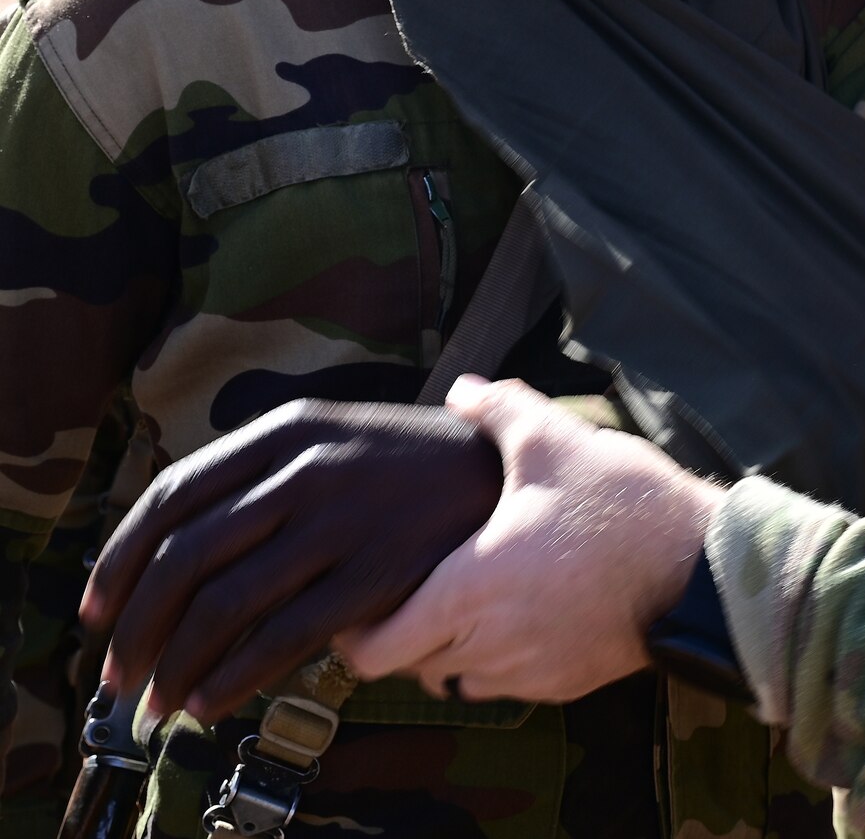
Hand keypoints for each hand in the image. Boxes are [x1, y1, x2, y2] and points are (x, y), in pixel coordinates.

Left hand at [80, 400, 500, 723]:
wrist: (504, 472)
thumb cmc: (408, 462)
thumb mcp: (334, 433)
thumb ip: (262, 470)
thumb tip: (178, 538)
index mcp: (286, 429)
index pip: (171, 496)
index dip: (119, 562)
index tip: (95, 610)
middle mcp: (305, 470)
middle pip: (185, 556)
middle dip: (135, 627)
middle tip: (118, 674)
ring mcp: (341, 522)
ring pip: (223, 603)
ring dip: (176, 664)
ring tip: (161, 699)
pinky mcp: (376, 575)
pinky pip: (282, 636)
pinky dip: (233, 677)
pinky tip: (213, 701)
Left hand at [337, 376, 722, 702]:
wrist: (702, 568)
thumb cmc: (624, 506)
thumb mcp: (555, 441)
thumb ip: (498, 410)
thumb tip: (461, 390)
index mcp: (468, 589)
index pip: (373, 649)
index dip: (355, 629)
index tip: (364, 595)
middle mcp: (487, 643)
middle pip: (408, 667)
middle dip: (401, 633)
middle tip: (413, 587)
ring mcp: (528, 670)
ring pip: (454, 679)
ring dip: (447, 651)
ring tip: (464, 602)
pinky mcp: (565, 684)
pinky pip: (506, 684)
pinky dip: (496, 660)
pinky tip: (519, 614)